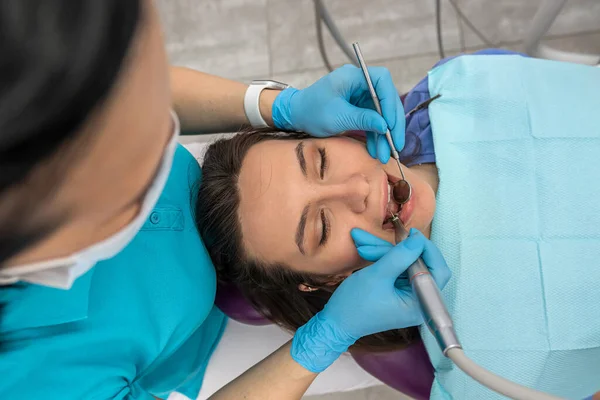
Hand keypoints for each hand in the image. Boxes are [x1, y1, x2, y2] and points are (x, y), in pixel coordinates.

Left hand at [272, 65, 405, 162]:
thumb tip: (385, 126)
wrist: (296, 116)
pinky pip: (373, 121)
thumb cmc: (311, 111)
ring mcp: (360, 96)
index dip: (390, 103)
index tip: (391, 125)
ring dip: (384, 134)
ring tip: (385, 154)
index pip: (382, 81)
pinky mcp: (359, 108)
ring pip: (381, 113)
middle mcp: (360, 84)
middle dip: (392, 123)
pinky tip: (377, 150)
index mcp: (353, 76)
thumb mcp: (338, 117)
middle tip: (396, 144)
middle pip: (386, 99)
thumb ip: (363, 119)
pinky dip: (375, 135)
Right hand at [291, 229, 450, 371]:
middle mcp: (417, 300)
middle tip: (372, 240)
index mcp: (420, 303)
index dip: (427, 250)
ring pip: (403, 263)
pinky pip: (395, 269)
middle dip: (394, 250)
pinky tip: (365, 251)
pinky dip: (381, 258)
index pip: (438, 271)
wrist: (336, 322)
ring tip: (361, 241)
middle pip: (417, 264)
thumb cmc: (356, 304)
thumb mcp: (378, 276)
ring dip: (383, 252)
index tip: (411, 235)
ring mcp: (406, 295)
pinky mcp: (396, 291)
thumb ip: (400, 256)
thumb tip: (418, 239)